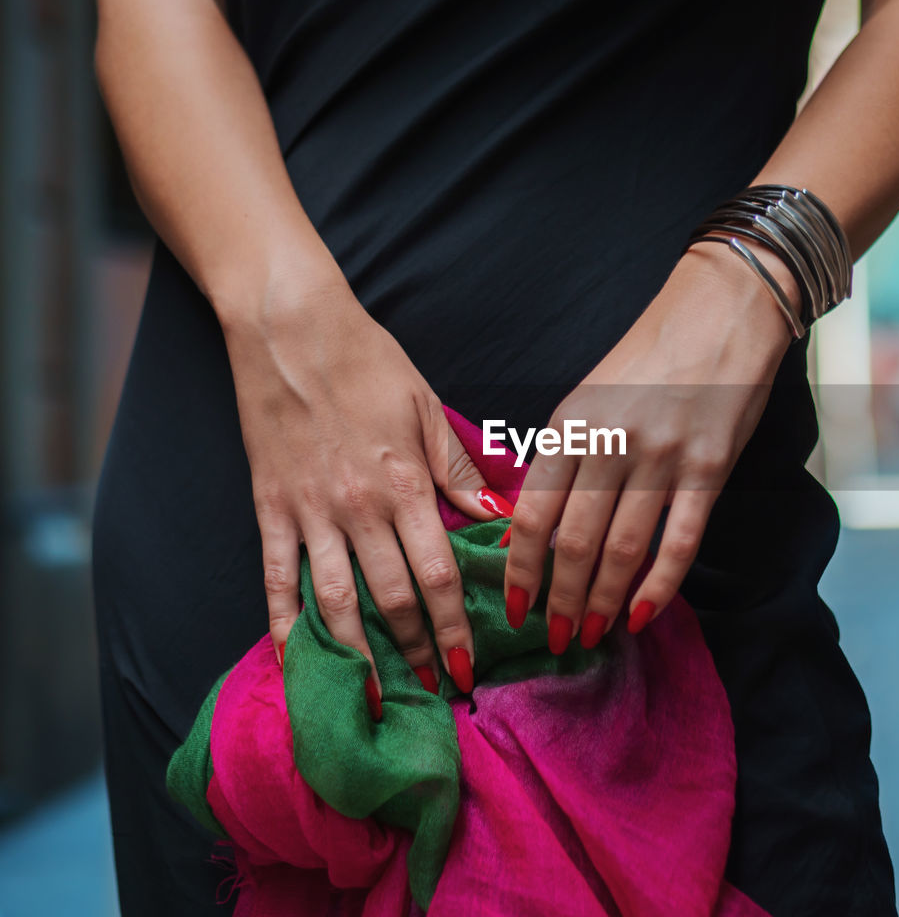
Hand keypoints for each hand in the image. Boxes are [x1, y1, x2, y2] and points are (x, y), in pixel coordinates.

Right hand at [221, 264, 509, 704]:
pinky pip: (276, 579)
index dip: (454, 626)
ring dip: (361, 655)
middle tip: (436, 693)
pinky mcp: (270, 509)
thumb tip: (499, 514)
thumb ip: (459, 468)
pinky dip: (286, 625)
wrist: (289, 329)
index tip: (469, 665)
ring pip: (337, 602)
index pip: (438, 573)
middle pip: (394, 599)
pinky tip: (299, 663)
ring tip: (378, 698)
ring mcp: (309, 512)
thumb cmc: (367, 362)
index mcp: (405, 483)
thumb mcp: (426, 407)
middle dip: (418, 651)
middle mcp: (358, 508)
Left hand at [502, 240, 797, 650]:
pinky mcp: (709, 468)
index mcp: (570, 425)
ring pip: (622, 548)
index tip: (514, 609)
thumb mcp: (586, 399)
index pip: (533, 514)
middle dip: (560, 599)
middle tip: (556, 638)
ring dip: (602, 600)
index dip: (520, 571)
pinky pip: (679, 541)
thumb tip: (528, 530)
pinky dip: (659, 586)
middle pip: (574, 541)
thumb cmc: (645, 361)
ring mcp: (662, 456)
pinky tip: (642, 614)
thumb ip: (561, 460)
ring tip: (592, 633)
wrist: (717, 315)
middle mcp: (610, 442)